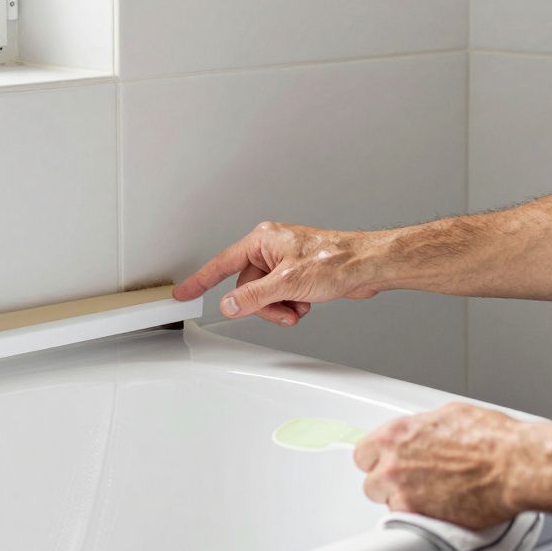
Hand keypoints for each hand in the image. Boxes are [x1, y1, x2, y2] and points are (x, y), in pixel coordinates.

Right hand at [172, 221, 380, 326]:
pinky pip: (279, 295)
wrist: (367, 265)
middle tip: (282, 309)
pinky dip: (290, 304)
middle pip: (247, 286)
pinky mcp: (297, 273)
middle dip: (264, 304)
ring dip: (279, 306)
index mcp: (263, 240)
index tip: (184, 292)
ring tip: (299, 305)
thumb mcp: (287, 283)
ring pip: (264, 295)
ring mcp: (284, 261)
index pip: (222, 263)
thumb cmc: (336, 260)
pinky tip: (306, 302)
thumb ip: (254, 297)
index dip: (201, 280)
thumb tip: (229, 305)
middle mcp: (271, 248)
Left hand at [353, 404, 523, 528]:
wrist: (514, 466)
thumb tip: (423, 434)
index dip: (378, 460)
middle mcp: (393, 463)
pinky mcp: (418, 516)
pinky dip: (420, 517)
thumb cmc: (492, 439)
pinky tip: (438, 509)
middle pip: (372, 481)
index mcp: (396, 434)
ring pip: (388, 503)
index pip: (364, 453)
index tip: (388, 464)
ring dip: (404, 501)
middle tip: (412, 481)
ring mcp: (403, 492)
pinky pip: (407, 521)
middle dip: (389, 482)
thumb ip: (423, 429)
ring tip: (430, 496)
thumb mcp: (449, 416)